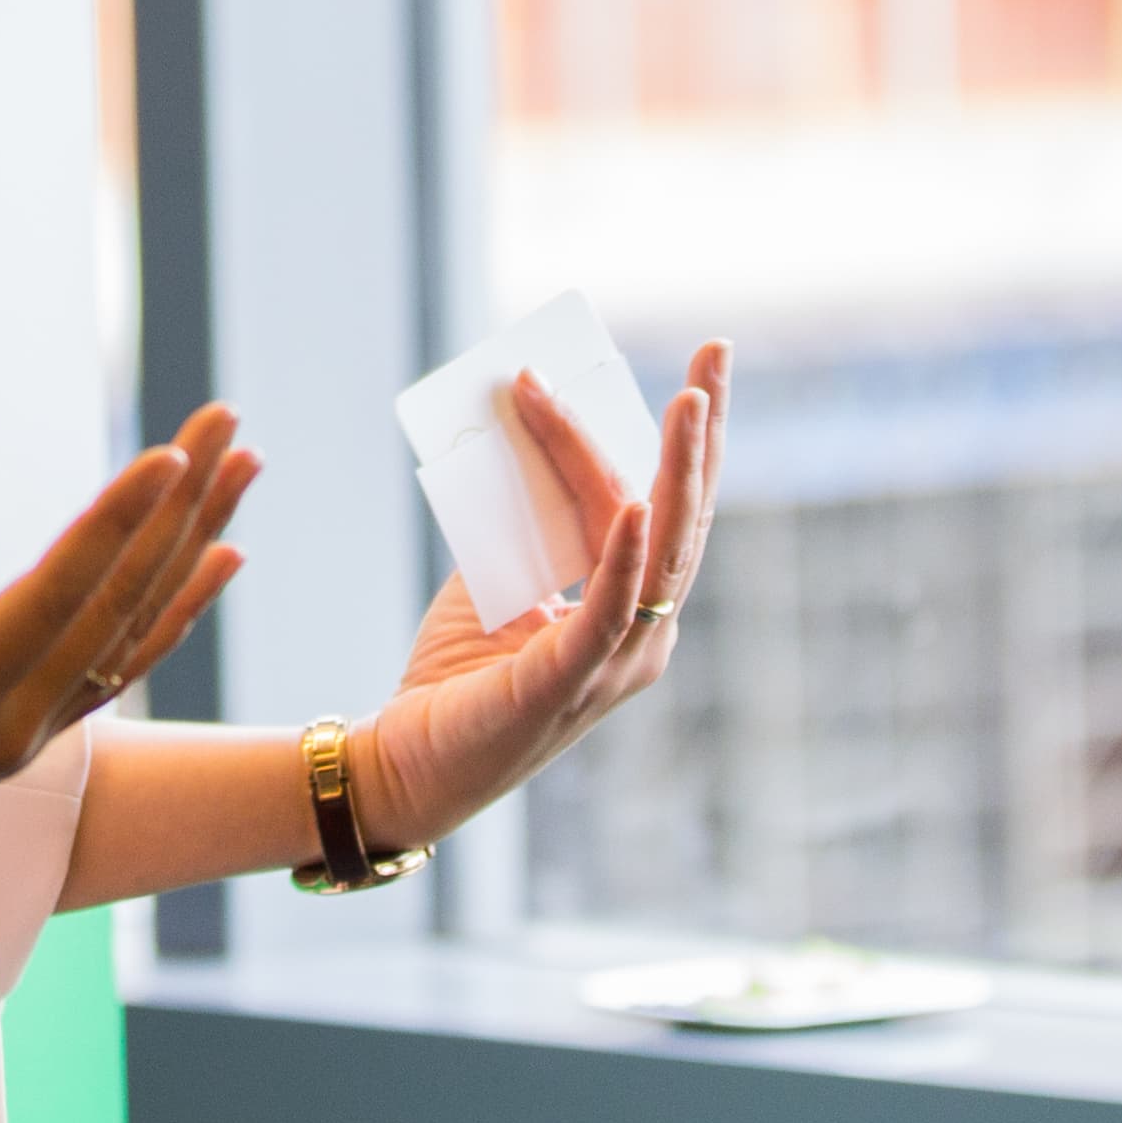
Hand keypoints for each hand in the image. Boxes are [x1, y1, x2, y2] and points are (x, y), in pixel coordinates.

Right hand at [0, 408, 256, 883]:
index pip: (48, 604)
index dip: (109, 530)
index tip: (168, 458)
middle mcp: (8, 727)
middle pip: (114, 604)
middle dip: (177, 509)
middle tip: (227, 419)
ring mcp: (26, 733)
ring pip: (132, 628)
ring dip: (193, 541)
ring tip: (244, 459)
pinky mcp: (27, 729)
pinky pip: (123, 661)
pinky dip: (179, 606)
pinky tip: (222, 555)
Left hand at [352, 345, 730, 852]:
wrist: (407, 764)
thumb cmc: (458, 678)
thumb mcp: (493, 576)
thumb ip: (519, 520)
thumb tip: (518, 433)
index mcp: (631, 612)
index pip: (667, 511)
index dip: (687, 443)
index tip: (698, 370)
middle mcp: (642, 638)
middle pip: (683, 520)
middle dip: (702, 436)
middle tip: (713, 358)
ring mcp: (614, 665)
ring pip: (659, 552)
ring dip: (675, 471)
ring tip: (685, 402)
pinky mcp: (566, 684)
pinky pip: (608, 612)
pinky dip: (625, 556)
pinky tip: (638, 504)